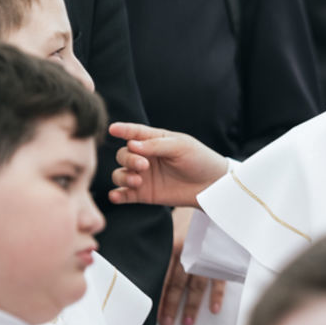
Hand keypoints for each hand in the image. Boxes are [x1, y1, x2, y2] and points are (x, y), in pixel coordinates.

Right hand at [107, 122, 227, 207]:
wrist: (212, 185)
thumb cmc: (199, 159)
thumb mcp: (181, 147)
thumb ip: (156, 145)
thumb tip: (131, 145)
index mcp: (154, 141)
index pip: (134, 133)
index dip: (123, 130)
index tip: (113, 129)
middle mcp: (145, 157)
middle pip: (123, 155)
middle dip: (129, 158)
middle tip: (143, 165)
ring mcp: (143, 176)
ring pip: (120, 174)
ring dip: (123, 176)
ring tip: (137, 180)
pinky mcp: (144, 194)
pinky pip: (124, 194)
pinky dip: (117, 195)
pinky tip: (116, 196)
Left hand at [158, 207, 225, 324]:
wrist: (211, 197)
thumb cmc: (188, 214)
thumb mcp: (172, 227)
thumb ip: (166, 247)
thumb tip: (148, 266)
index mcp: (175, 246)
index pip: (166, 277)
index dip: (162, 298)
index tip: (157, 316)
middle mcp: (189, 252)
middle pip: (180, 284)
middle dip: (173, 306)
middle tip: (168, 324)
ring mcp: (206, 255)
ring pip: (198, 284)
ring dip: (193, 305)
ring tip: (188, 323)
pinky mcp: (222, 255)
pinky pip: (220, 278)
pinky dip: (217, 294)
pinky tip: (214, 309)